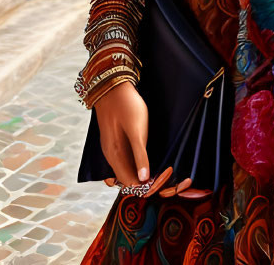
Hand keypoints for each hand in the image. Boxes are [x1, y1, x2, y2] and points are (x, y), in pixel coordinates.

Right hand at [93, 82, 172, 197]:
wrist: (113, 86)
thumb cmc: (126, 107)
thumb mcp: (136, 130)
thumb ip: (139, 155)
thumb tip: (143, 179)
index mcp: (114, 156)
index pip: (129, 183)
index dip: (145, 186)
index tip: (161, 181)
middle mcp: (110, 155)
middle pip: (127, 178)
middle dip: (143, 181)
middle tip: (163, 176)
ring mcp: (111, 148)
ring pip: (126, 169)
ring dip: (140, 172)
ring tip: (158, 168)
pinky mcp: (115, 140)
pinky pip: (125, 159)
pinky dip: (136, 163)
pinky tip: (146, 157)